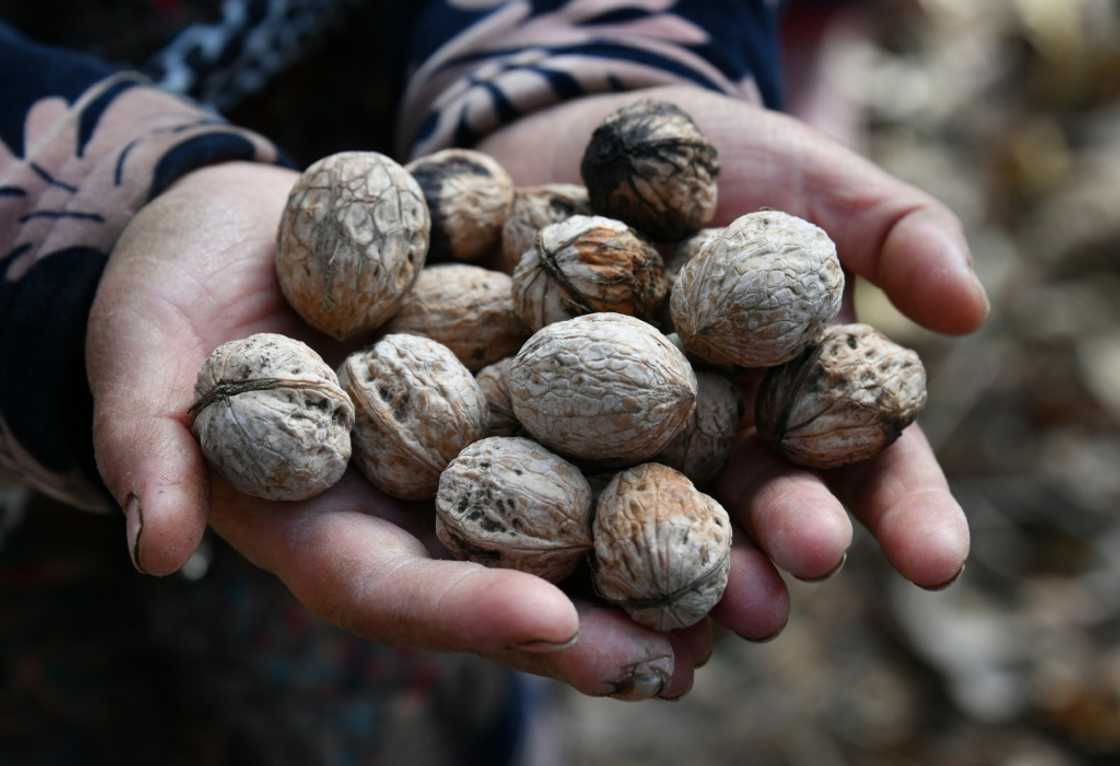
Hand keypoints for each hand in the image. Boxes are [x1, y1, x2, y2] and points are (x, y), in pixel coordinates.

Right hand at [85, 162, 709, 700]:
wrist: (241, 225)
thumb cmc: (175, 293)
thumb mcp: (142, 352)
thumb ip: (150, 439)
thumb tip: (155, 543)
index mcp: (327, 522)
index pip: (393, 591)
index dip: (465, 612)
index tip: (546, 624)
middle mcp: (415, 502)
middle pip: (505, 580)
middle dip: (592, 626)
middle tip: (682, 659)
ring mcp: (472, 445)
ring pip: (569, 516)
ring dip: (655, 554)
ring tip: (746, 585)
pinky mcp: (514, 381)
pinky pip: (591, 418)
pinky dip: (659, 438)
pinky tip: (738, 444)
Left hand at [479, 85, 985, 590]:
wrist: (597, 141)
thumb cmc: (728, 161)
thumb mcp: (817, 183)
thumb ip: (898, 233)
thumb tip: (971, 308)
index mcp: (804, 394)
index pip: (870, 463)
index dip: (905, 513)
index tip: (935, 561)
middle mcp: (725, 433)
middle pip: (763, 501)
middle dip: (784, 540)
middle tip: (795, 573)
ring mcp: (635, 435)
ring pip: (665, 511)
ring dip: (682, 562)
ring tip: (693, 604)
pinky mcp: (548, 424)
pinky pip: (556, 473)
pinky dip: (565, 521)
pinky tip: (569, 570)